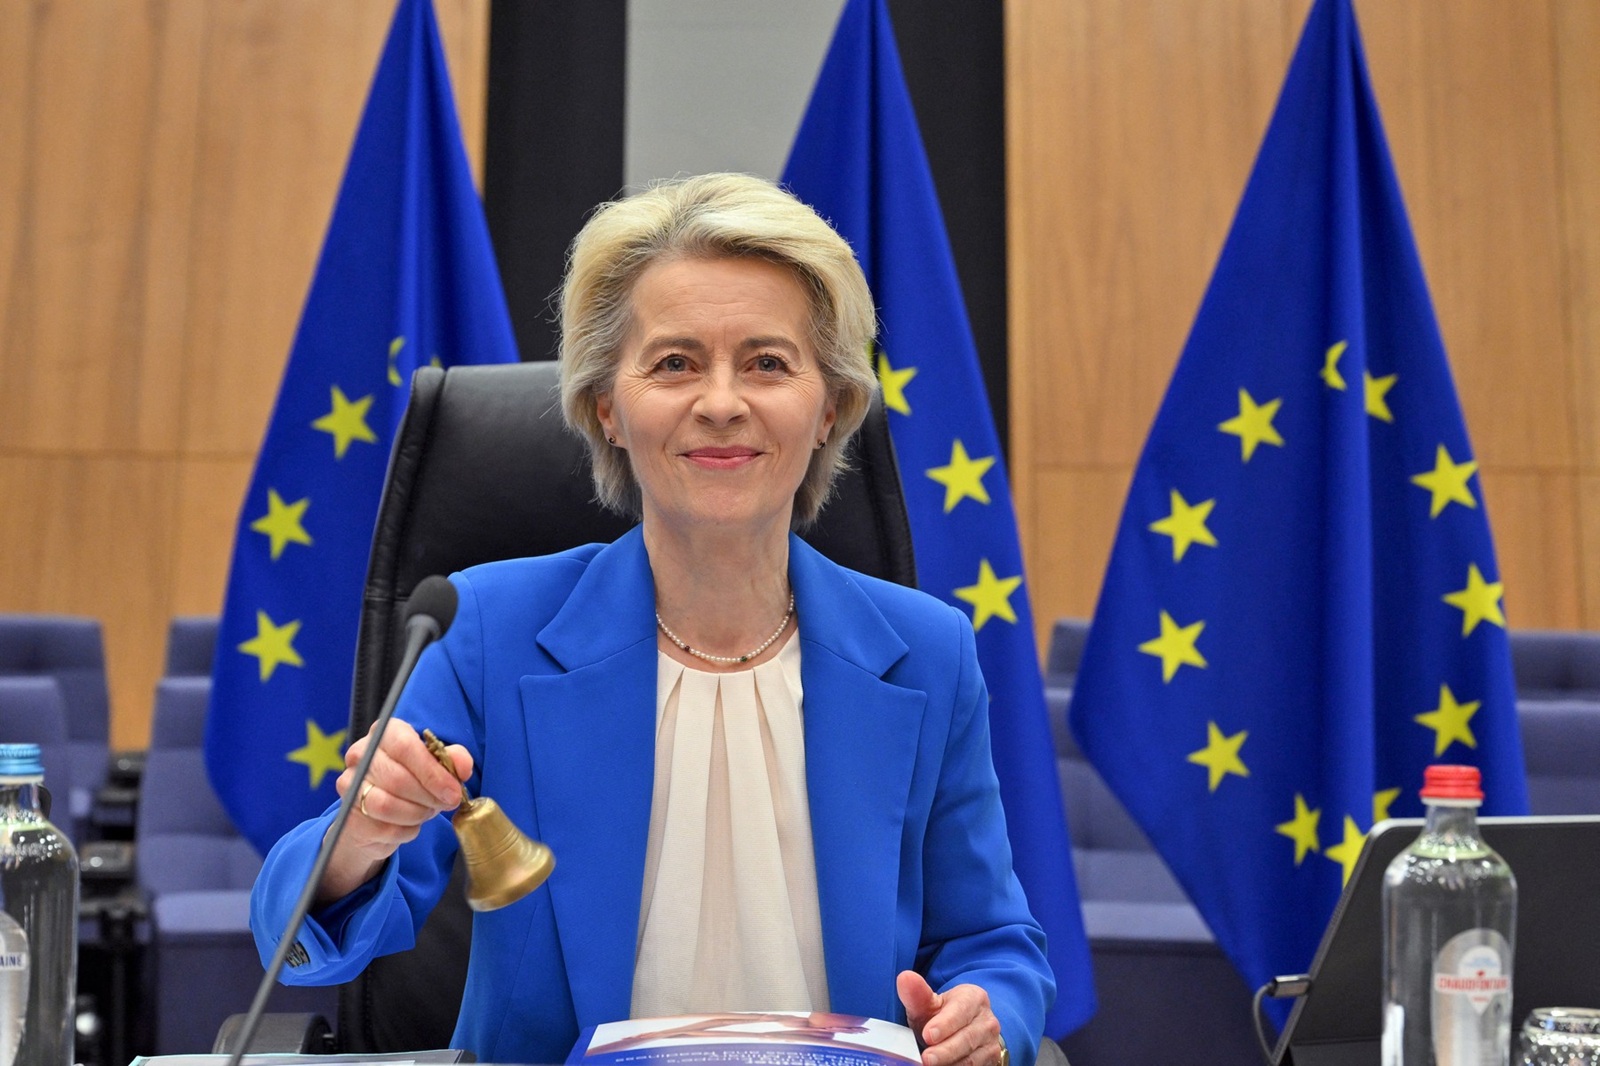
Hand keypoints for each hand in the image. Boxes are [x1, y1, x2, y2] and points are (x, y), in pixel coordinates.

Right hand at [316, 719, 472, 900]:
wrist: (379, 813)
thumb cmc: (412, 781)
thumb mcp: (436, 765)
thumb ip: (452, 760)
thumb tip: (463, 767)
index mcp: (384, 733)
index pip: (405, 746)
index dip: (432, 772)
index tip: (452, 791)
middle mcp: (360, 754)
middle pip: (397, 778)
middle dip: (429, 796)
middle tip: (445, 803)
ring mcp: (349, 784)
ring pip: (386, 805)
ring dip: (416, 813)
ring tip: (427, 811)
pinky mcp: (348, 815)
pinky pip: (384, 827)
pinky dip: (406, 830)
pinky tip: (411, 823)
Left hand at [897, 971, 1004, 1065]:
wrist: (962, 1029)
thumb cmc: (942, 1015)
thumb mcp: (929, 1004)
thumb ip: (917, 994)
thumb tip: (905, 977)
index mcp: (974, 998)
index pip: (960, 1011)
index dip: (944, 1024)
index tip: (928, 1035)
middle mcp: (987, 1021)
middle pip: (967, 1038)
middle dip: (945, 1050)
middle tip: (926, 1059)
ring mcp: (991, 1043)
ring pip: (972, 1058)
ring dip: (950, 1063)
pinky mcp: (992, 1061)